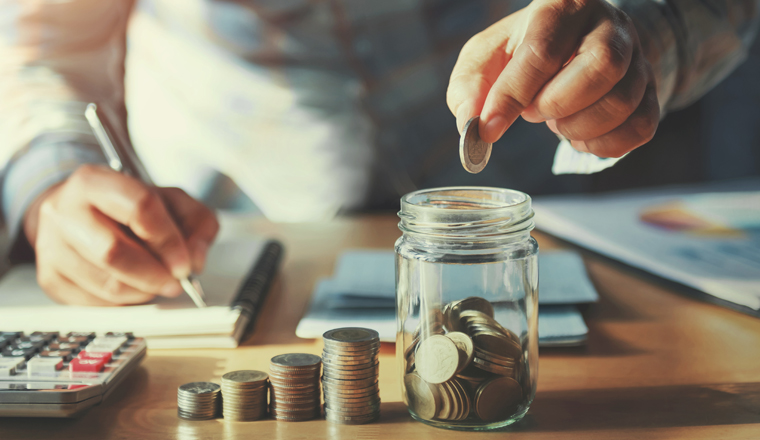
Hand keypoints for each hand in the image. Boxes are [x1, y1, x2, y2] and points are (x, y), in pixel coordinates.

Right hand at [23, 164, 219, 305]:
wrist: (79, 213)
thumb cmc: (129, 207)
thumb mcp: (172, 201)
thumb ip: (197, 223)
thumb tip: (196, 260)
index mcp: (95, 181)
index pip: (138, 207)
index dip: (168, 240)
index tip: (185, 264)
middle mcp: (64, 210)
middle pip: (113, 251)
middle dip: (154, 274)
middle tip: (175, 282)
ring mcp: (51, 245)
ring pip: (105, 283)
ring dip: (142, 291)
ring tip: (157, 282)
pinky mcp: (50, 277)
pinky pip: (94, 303)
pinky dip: (124, 302)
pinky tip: (134, 287)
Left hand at [447, 0, 658, 157]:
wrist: (575, 42)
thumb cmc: (524, 49)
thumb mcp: (487, 57)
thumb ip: (471, 88)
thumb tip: (473, 125)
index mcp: (563, 6)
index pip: (542, 52)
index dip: (512, 96)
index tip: (488, 128)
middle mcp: (610, 26)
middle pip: (600, 68)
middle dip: (555, 104)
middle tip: (533, 111)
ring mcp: (638, 58)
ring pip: (621, 102)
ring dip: (576, 127)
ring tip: (555, 119)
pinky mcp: (651, 90)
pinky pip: (640, 128)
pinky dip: (602, 144)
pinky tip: (580, 134)